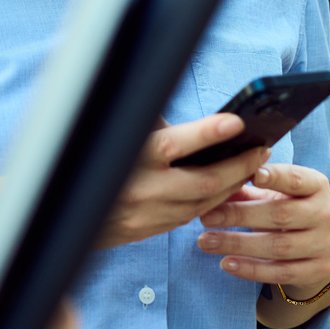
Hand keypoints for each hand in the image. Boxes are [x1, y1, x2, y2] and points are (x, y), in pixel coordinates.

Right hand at [99, 114, 269, 247]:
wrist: (68, 204)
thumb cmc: (101, 154)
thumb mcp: (123, 130)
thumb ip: (152, 122)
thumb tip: (182, 99)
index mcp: (134, 157)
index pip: (176, 144)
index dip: (208, 132)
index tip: (236, 122)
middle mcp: (142, 188)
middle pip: (204, 181)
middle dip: (239, 166)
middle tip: (261, 149)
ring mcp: (148, 214)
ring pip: (203, 203)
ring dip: (232, 185)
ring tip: (252, 166)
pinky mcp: (150, 229)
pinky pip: (191, 216)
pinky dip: (213, 202)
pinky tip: (228, 188)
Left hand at [195, 163, 329, 296]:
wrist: (318, 246)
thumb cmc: (286, 209)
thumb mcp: (272, 194)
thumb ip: (246, 189)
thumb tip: (214, 185)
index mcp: (317, 186)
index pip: (296, 179)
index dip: (276, 177)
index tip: (251, 175)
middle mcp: (325, 214)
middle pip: (281, 215)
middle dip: (240, 216)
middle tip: (206, 217)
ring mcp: (324, 245)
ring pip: (279, 246)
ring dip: (238, 244)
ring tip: (206, 242)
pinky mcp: (317, 271)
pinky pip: (281, 273)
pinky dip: (251, 269)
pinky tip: (226, 264)